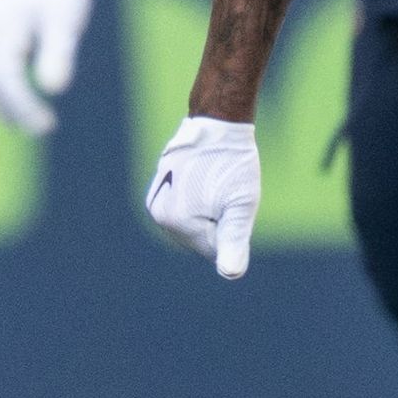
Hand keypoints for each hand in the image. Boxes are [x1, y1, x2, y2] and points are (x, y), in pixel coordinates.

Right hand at [0, 0, 113, 134]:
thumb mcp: (66, 19)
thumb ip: (58, 52)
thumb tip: (55, 89)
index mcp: (1, 28)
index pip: (5, 80)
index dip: (23, 107)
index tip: (47, 126)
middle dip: (14, 110)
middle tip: (43, 128)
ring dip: (7, 104)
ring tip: (34, 123)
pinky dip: (7, 89)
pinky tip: (26, 101)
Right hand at [144, 115, 259, 278]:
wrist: (217, 123)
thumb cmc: (233, 163)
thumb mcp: (241, 205)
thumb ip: (234, 241)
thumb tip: (231, 274)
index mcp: (176, 222)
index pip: (213, 248)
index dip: (231, 227)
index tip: (231, 199)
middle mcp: (159, 214)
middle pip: (200, 237)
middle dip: (218, 220)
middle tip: (225, 190)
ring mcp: (157, 200)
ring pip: (193, 222)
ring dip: (209, 210)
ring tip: (215, 182)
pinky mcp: (159, 188)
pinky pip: (185, 207)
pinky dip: (199, 198)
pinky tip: (205, 178)